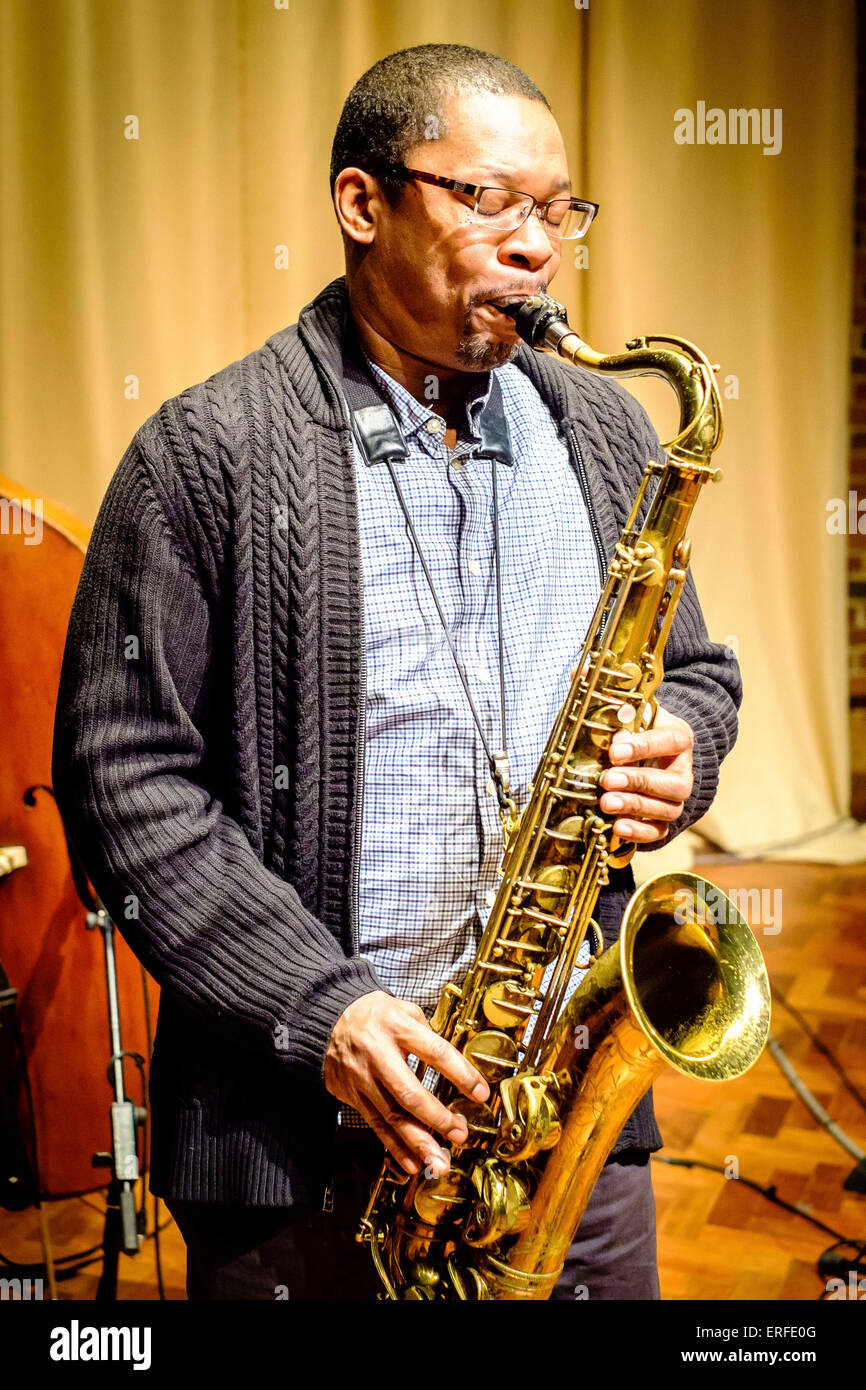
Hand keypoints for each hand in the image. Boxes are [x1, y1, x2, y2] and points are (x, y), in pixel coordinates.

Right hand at [323, 990, 489, 1177]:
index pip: (435, 1053)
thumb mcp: (404, 1009)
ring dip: (418, 1143)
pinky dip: (395, 1147)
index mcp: (397, 1027)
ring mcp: (363, 1078)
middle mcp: (378, 1055)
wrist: (329, 1021)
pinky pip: (376, 1125)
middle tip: (460, 1133)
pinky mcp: (354, 1096)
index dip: (461, 1074)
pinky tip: (412, 1162)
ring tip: (438, 1161)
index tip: (480, 1093)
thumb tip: (457, 1064)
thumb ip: (429, 1035)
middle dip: (437, 1118)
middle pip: (409, 1092)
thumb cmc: (373, 1014)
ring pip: (392, 1116)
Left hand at [598, 704, 693, 844]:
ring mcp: (675, 798)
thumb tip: (578, 673)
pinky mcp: (664, 820)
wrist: (656, 755)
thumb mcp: (630, 710)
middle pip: (672, 782)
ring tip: (607, 803)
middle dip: (639, 781)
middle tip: (608, 779)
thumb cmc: (639, 731)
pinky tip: (618, 827)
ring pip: (667, 809)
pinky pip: (659, 832)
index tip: (614, 750)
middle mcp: (683, 770)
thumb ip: (606, 694)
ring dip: (636, 807)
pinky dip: (641, 833)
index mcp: (677, 737)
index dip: (644, 746)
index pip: (669, 740)